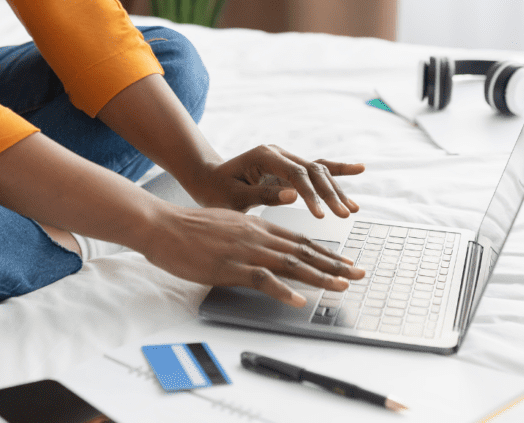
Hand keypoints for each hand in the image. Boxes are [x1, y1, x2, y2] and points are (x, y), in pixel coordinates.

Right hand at [142, 203, 364, 306]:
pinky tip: (298, 299)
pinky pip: (262, 279)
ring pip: (291, 262)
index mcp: (258, 227)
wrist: (164, 225)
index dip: (326, 252)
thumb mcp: (228, 225)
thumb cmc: (192, 229)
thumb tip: (265, 247)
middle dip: (334, 263)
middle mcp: (258, 235)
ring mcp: (246, 250)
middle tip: (359, 274)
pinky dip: (282, 290)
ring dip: (319, 275)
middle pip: (304, 250)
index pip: (300, 240)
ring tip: (341, 285)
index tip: (346, 262)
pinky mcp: (230, 266)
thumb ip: (250, 235)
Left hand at [186, 144, 364, 217]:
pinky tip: (358, 169)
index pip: (296, 174)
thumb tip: (293, 196)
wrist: (208, 179)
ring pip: (318, 170)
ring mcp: (285, 158)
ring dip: (336, 189)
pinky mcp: (289, 167)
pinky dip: (337, 171)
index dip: (311, 195)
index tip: (322, 216)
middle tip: (345, 215)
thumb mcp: (233, 198)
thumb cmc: (216, 191)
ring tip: (352, 208)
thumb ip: (262, 195)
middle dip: (330, 193)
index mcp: (265, 156)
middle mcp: (279, 153)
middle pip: (312, 171)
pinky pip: (316, 168)